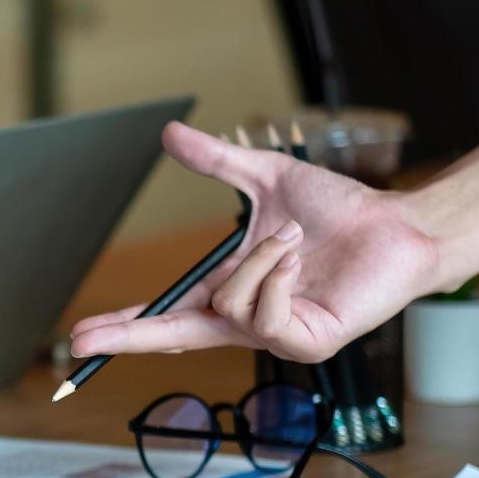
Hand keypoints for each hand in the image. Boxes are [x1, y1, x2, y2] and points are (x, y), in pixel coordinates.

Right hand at [69, 122, 447, 362]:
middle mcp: (249, 321)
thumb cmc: (339, 211)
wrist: (395, 225)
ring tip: (291, 237)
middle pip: (174, 337)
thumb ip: (215, 163)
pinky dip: (274, 275)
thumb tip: (169, 132)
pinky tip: (295, 258)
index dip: (125, 326)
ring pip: (226, 304)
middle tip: (83, 342)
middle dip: (129, 336)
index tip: (83, 335)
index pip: (168, 314)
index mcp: (232, 291)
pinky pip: (264, 314)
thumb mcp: (265, 179)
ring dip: (255, 259)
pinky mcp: (305, 344)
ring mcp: (276, 337)